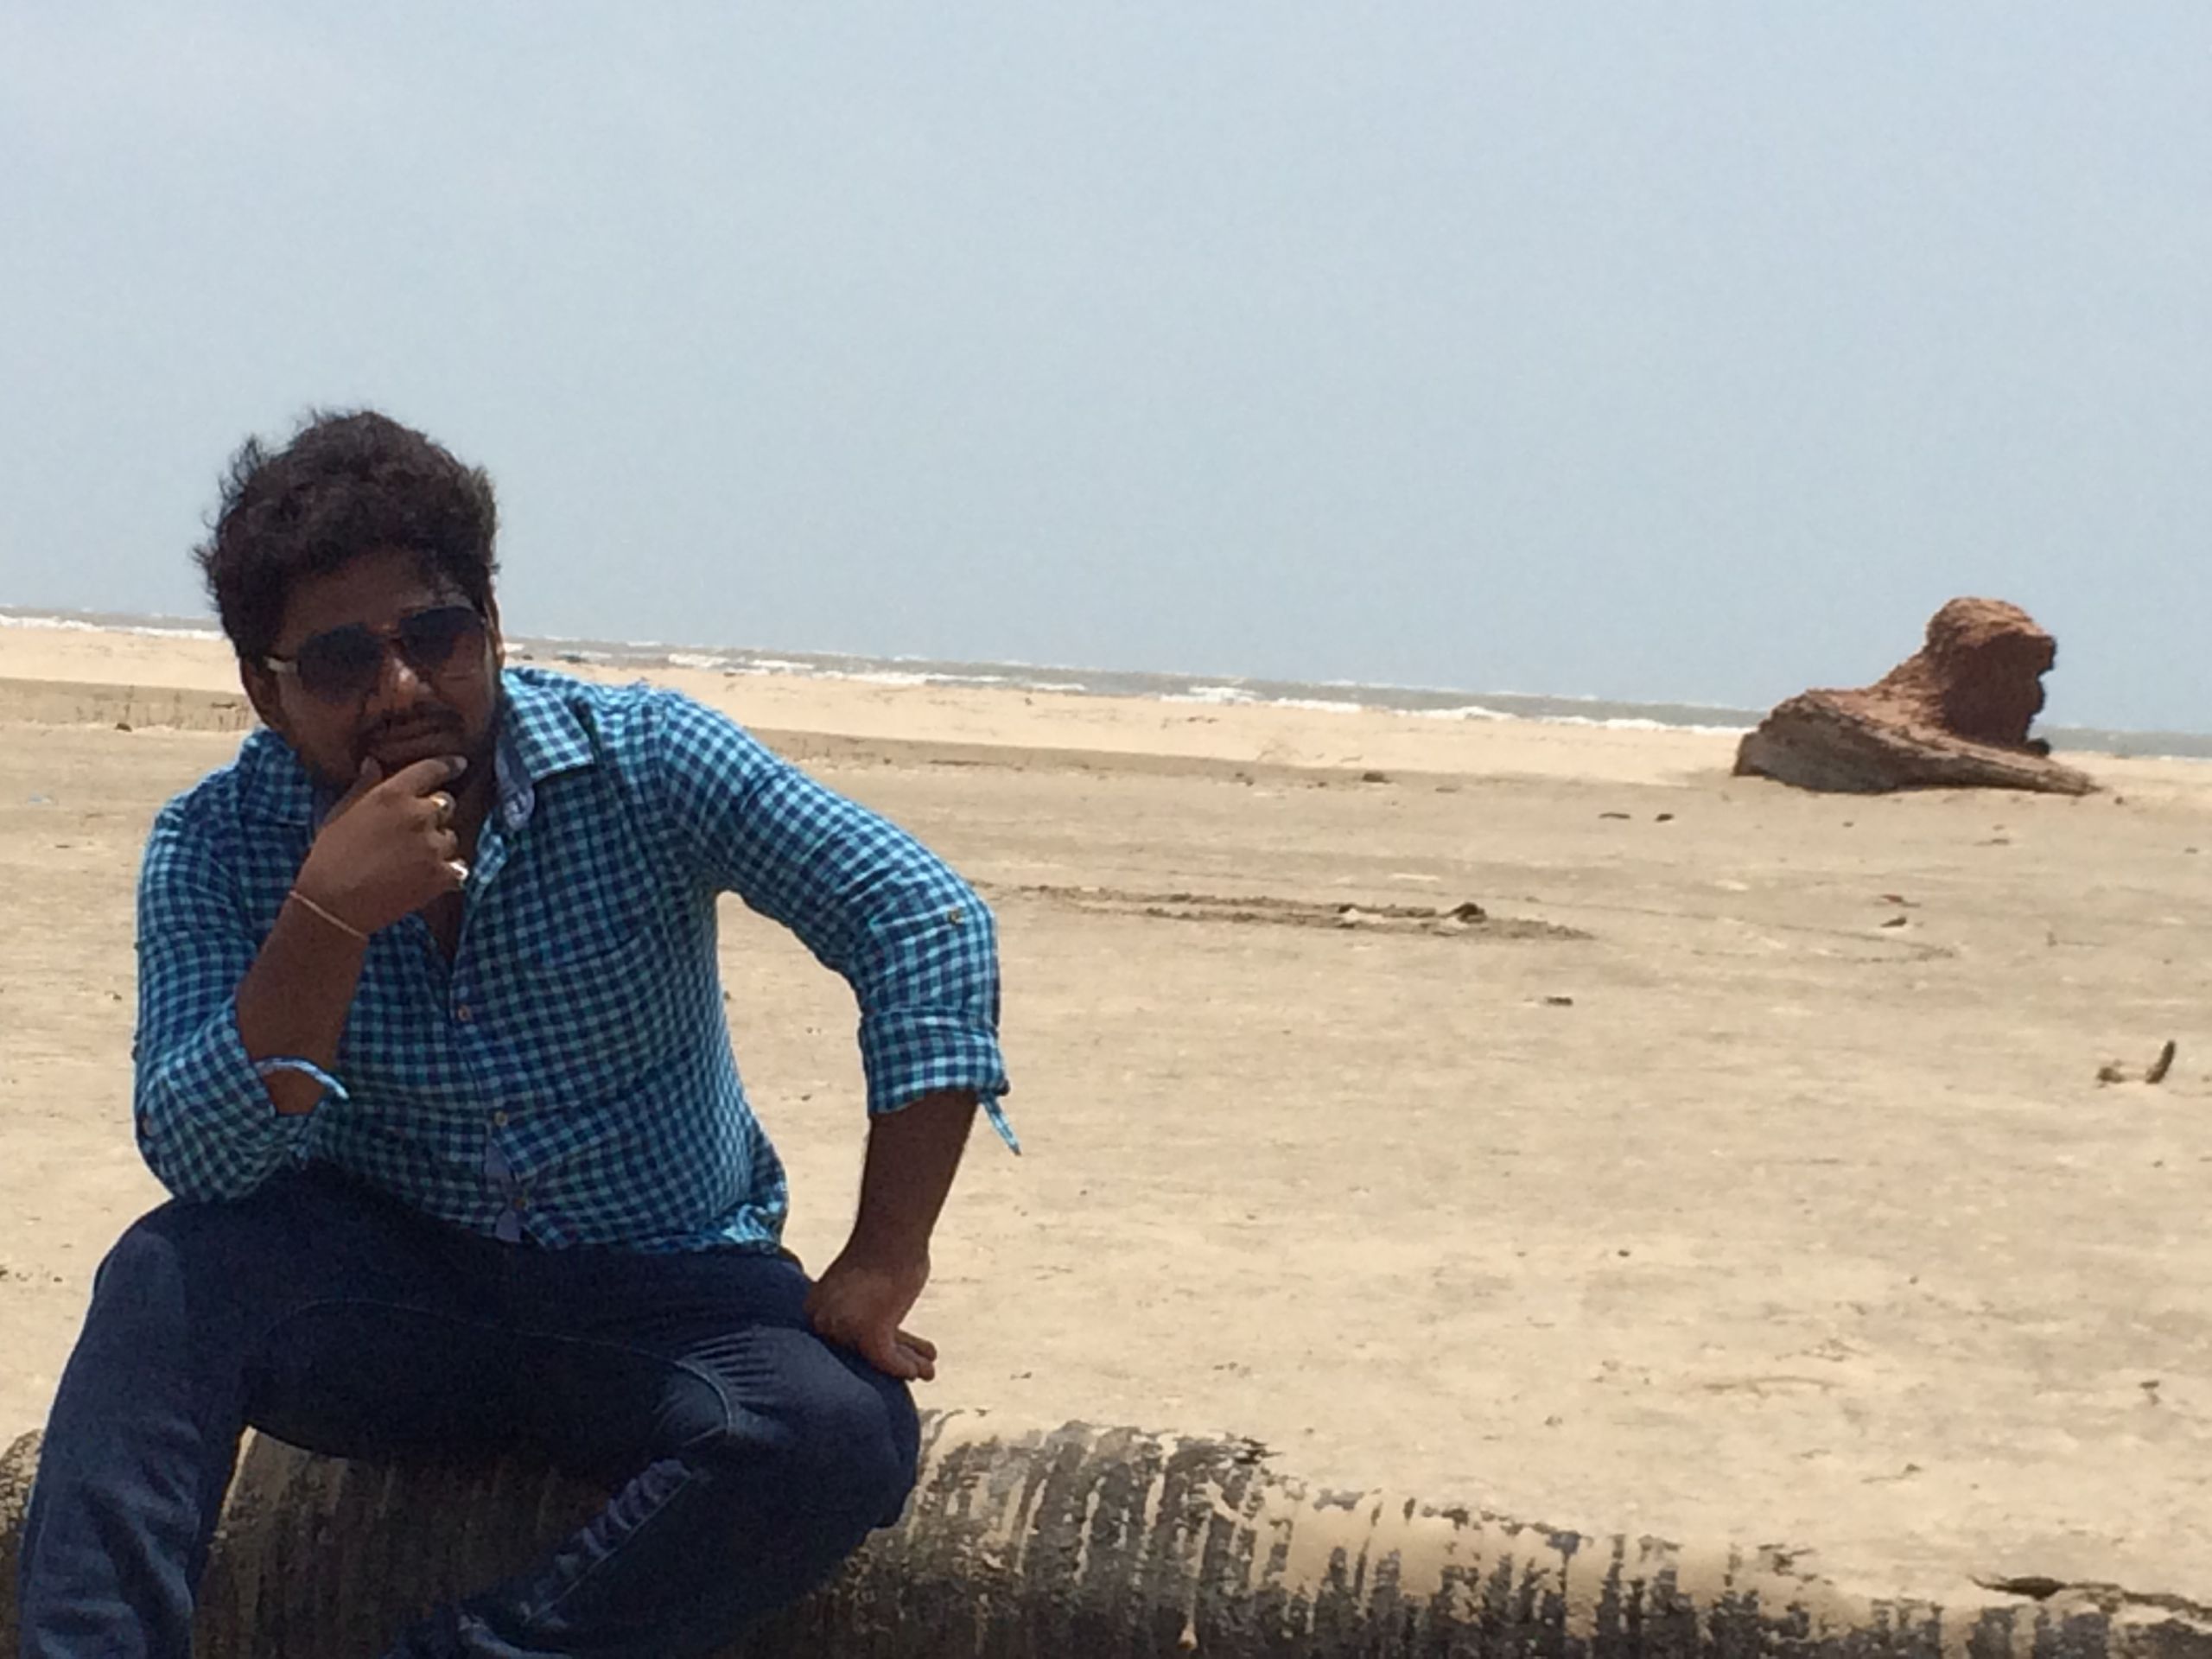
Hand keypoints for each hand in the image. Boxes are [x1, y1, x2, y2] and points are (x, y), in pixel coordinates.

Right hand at [292, 755, 468, 936]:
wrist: (333, 904)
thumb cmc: (329, 856)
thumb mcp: (340, 813)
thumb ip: (362, 786)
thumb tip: (373, 763)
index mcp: (393, 795)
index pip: (432, 769)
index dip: (449, 765)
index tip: (460, 763)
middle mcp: (419, 815)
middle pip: (446, 803)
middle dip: (436, 812)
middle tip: (417, 829)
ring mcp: (432, 845)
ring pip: (451, 837)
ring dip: (439, 845)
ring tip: (413, 860)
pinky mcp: (440, 875)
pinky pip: (458, 868)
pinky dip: (448, 873)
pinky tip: (429, 879)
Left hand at [804, 1246, 938, 1381]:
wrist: (892, 1232)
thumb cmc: (883, 1246)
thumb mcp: (862, 1278)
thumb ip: (862, 1304)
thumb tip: (879, 1323)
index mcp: (816, 1306)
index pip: (845, 1337)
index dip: (871, 1348)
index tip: (896, 1352)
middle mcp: (825, 1321)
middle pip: (862, 1349)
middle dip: (895, 1355)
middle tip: (915, 1366)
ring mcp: (845, 1329)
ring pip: (878, 1355)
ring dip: (908, 1363)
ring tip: (927, 1372)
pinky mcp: (869, 1333)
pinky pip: (889, 1359)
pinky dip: (907, 1365)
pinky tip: (921, 1370)